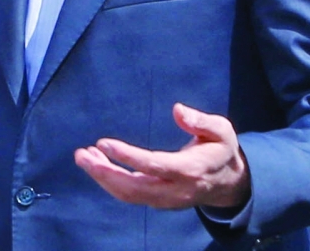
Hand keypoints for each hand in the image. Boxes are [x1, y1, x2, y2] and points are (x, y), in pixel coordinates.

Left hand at [74, 102, 250, 209]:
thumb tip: (177, 109)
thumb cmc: (220, 150)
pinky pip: (130, 195)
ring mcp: (166, 200)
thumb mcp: (222, 131)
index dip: (127, 156)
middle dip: (105, 173)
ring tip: (83, 156)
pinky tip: (96, 161)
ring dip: (103, 177)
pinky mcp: (157, 201)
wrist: (228, 184)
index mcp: (191, 170)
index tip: (103, 142)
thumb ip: (201, 121)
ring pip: (129, 195)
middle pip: (135, 188)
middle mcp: (176, 190)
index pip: (154, 166)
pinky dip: (110, 180)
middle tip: (81, 154)